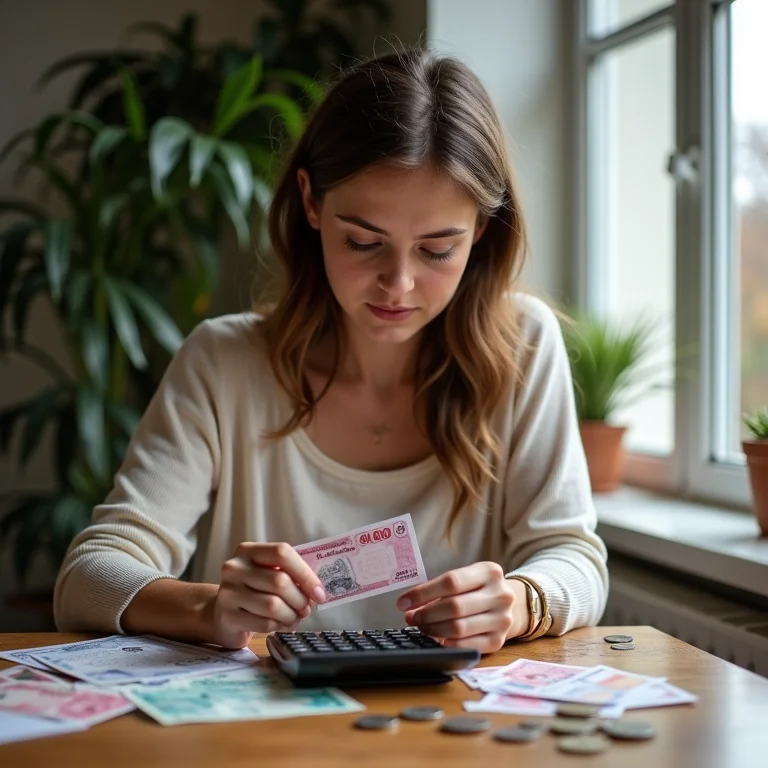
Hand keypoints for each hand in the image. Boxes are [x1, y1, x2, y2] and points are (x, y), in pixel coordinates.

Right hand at [207, 542, 326, 648]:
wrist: (221, 613)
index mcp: (248, 551)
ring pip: (273, 605)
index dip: (305, 573)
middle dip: (300, 599)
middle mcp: (235, 568)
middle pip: (280, 581)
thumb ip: (289, 574)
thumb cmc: (253, 590)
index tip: (319, 592)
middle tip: (306, 609)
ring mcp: (229, 592)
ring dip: (291, 615)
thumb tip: (317, 591)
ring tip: (294, 618)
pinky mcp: (228, 617)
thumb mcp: (267, 573)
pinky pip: (264, 623)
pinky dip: (279, 626)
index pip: (282, 553)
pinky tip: (280, 624)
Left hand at [396, 562, 528, 653]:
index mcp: (489, 572)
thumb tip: (409, 605)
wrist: (511, 605)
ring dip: (433, 630)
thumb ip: (441, 588)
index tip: (403, 602)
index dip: (423, 593)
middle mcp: (500, 595)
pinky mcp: (498, 641)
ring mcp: (502, 619)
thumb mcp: (467, 579)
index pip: (452, 581)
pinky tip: (437, 639)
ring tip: (421, 627)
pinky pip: (466, 646)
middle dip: (426, 614)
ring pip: (458, 628)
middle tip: (411, 617)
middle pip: (454, 606)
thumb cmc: (478, 590)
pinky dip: (446, 644)